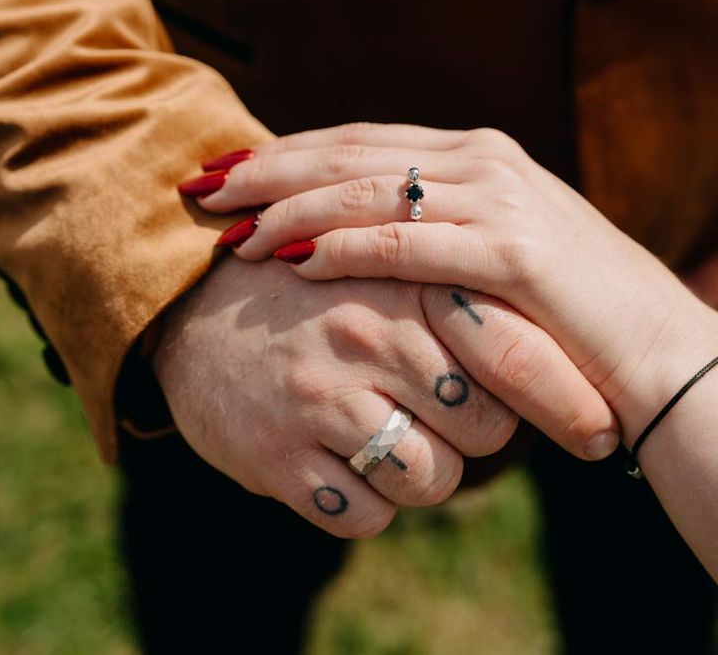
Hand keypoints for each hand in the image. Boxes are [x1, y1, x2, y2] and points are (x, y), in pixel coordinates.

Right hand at [151, 256, 615, 537]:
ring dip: (421, 475)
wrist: (190, 307)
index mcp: (403, 287)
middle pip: (484, 429)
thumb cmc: (306, 296)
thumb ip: (451, 301)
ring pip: (429, 480)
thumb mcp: (377, 272)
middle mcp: (367, 340)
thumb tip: (538, 357)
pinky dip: (365, 503)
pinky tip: (337, 466)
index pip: (511, 350)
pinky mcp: (276, 456)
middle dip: (475, 435)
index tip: (598, 433)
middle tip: (441, 417)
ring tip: (385, 442)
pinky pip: (362, 515)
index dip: (563, 397)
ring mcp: (319, 401)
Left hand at [191, 122, 713, 442]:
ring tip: (232, 231)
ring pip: (368, 193)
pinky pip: (407, 244)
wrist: (659, 354)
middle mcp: (481, 162)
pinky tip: (294, 262)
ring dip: (291, 211)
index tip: (228, 171)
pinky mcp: (512, 253)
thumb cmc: (565, 313)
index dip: (287, 153)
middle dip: (269, 170)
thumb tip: (360, 233)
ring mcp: (498, 201)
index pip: (359, 142)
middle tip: (205, 187)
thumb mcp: (490, 256)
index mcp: (473, 157)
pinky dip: (345, 248)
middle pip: (350, 154)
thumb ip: (434, 232)